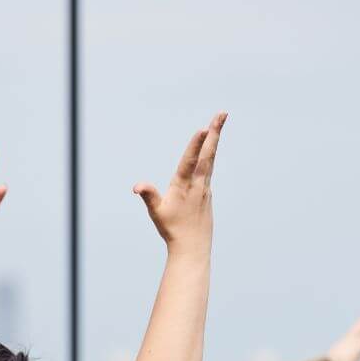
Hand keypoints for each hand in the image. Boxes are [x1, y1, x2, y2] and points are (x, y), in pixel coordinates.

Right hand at [134, 112, 226, 255]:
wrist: (192, 247)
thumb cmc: (172, 230)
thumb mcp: (157, 213)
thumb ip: (148, 196)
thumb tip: (137, 186)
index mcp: (184, 186)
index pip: (190, 161)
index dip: (196, 144)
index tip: (204, 128)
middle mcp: (198, 185)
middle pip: (208, 154)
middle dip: (214, 132)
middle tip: (222, 113)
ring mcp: (205, 189)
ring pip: (209, 160)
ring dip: (213, 140)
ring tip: (217, 124)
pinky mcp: (207, 194)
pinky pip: (208, 170)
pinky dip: (209, 156)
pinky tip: (208, 151)